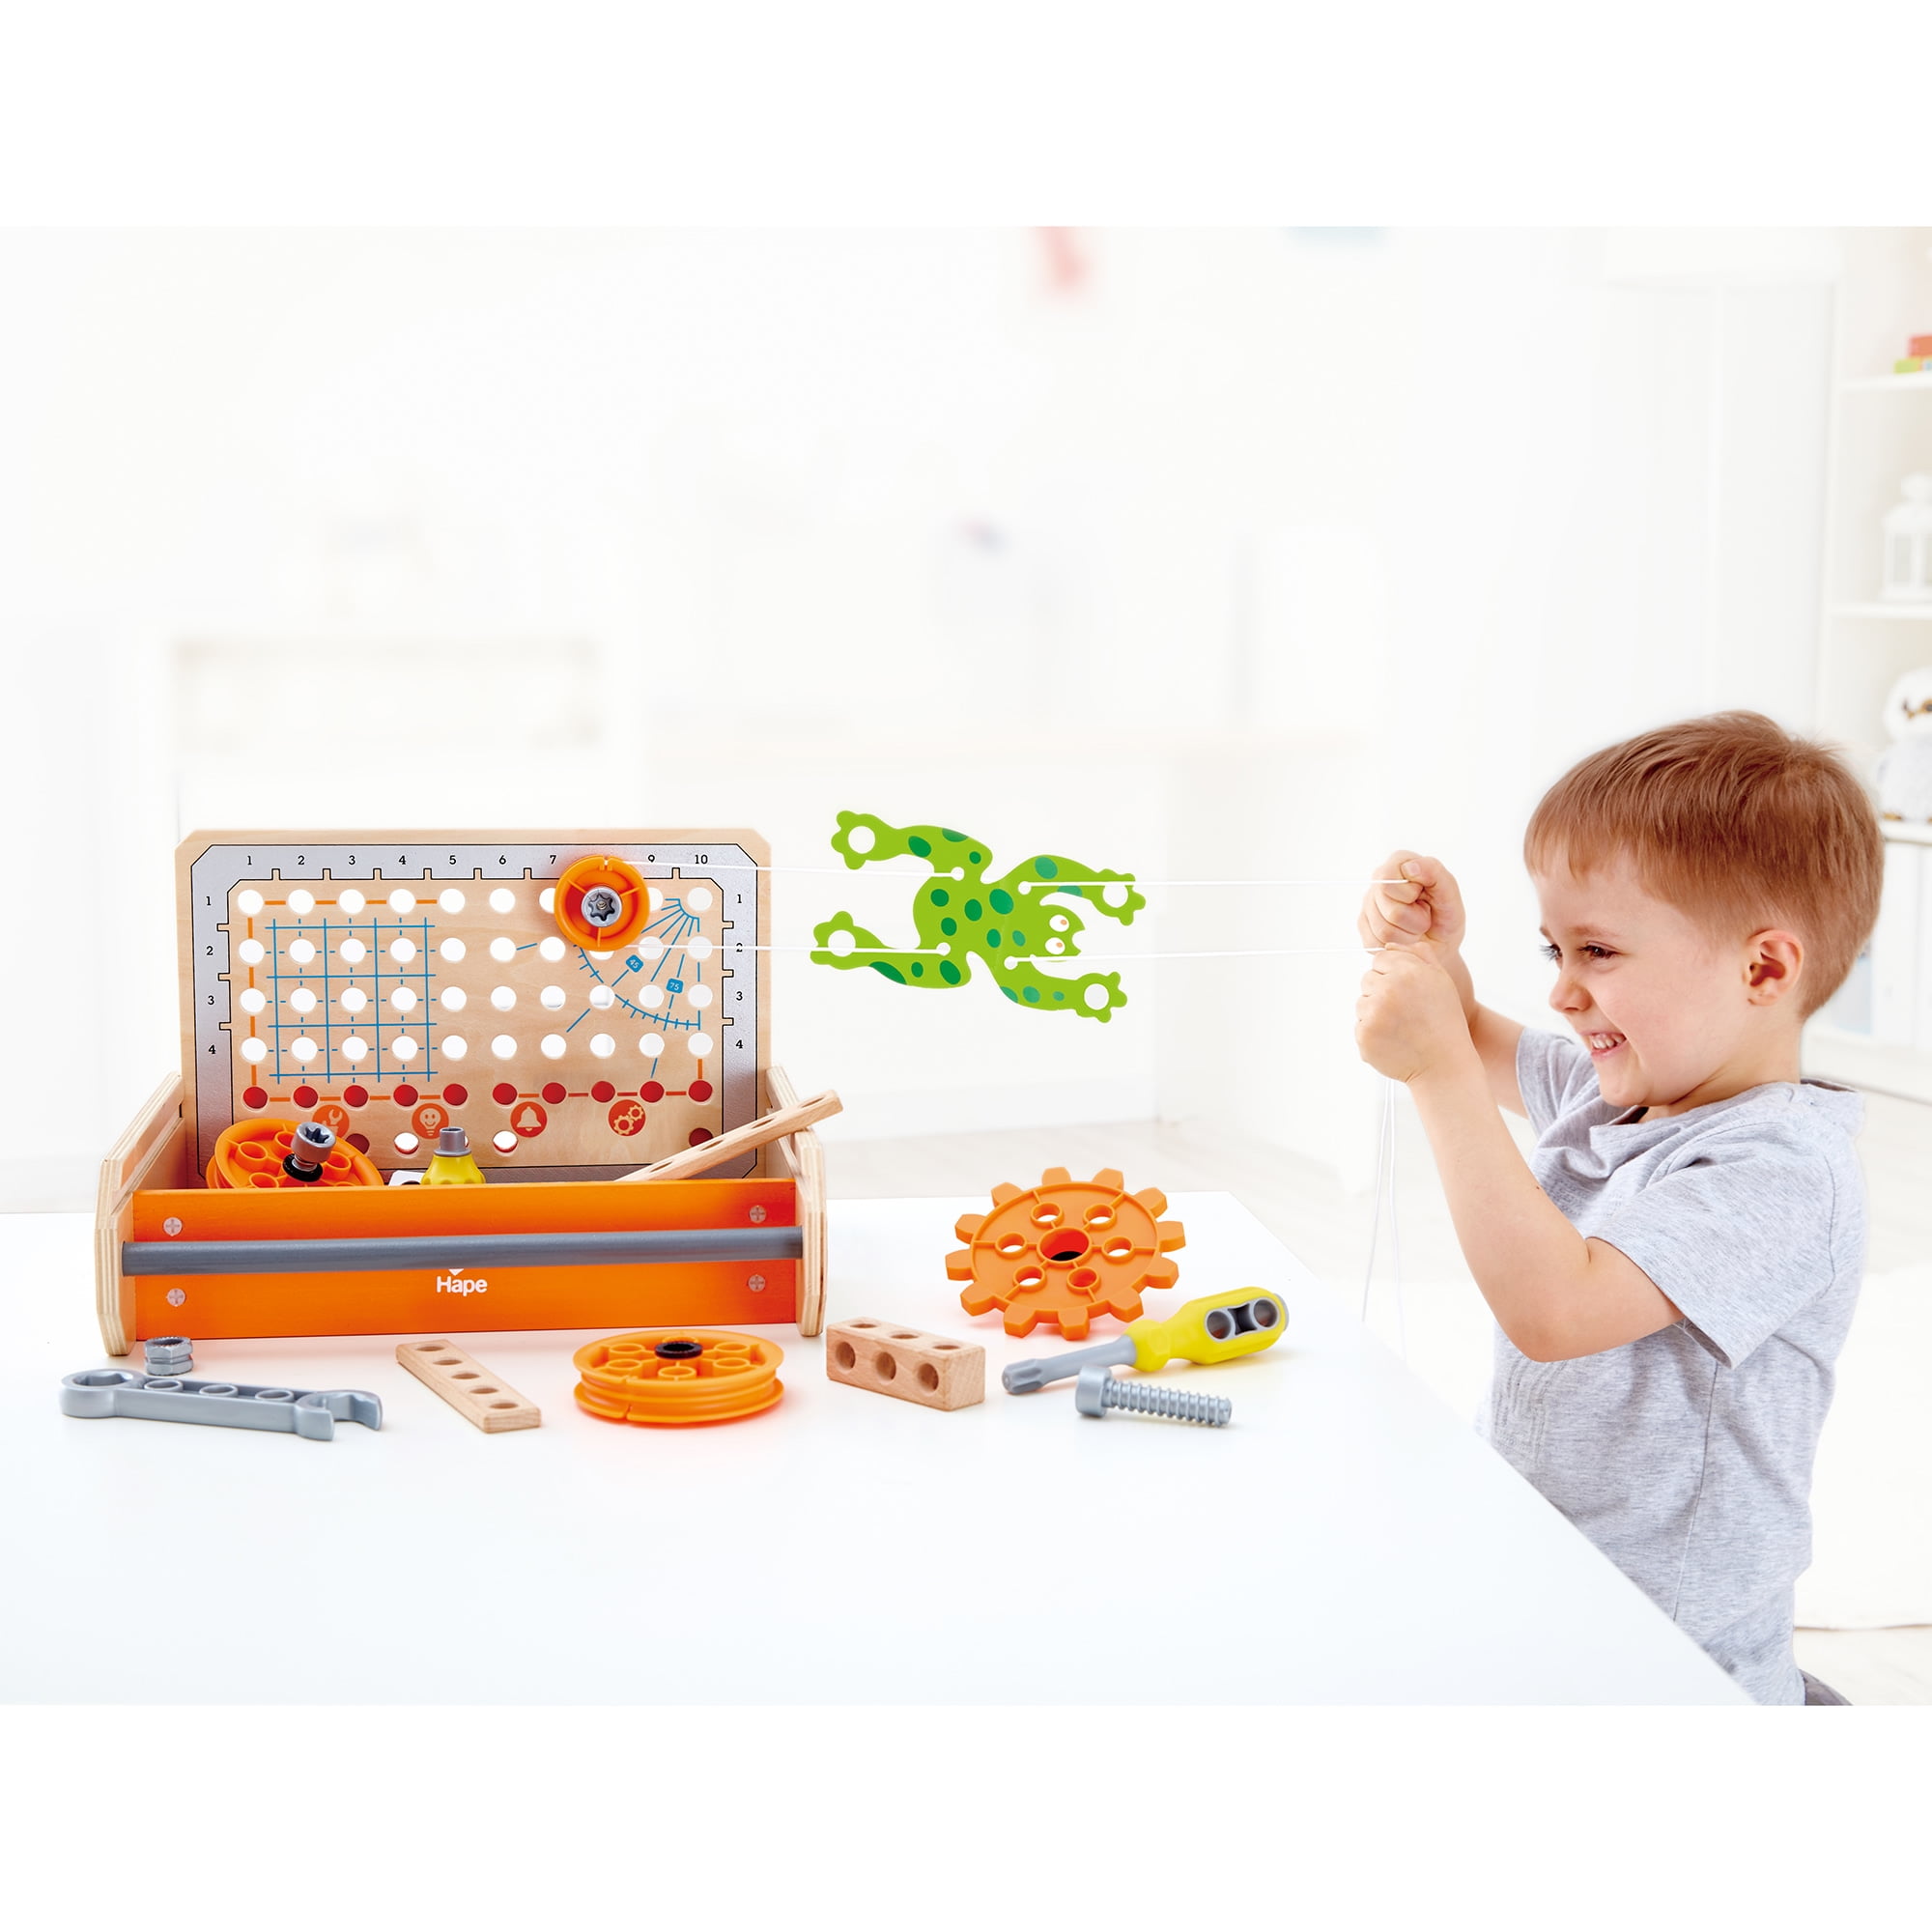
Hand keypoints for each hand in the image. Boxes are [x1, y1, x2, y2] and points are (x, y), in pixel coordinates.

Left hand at [1356, 941, 1475, 1084]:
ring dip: (1376, 1013)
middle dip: (1382, 992)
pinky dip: (1373, 1033)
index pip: (1380, 959)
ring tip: (1401, 1026)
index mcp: (1407, 972)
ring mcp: (1373, 1013)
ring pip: (1361, 1003)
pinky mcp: (1364, 1035)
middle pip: (1367, 979)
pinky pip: (1360, 1026)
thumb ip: (1418, 956)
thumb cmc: (1444, 1022)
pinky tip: (1394, 1039)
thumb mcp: (1441, 981)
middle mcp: (1387, 990)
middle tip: (1405, 1011)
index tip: (1406, 990)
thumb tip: (1390, 946)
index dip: (1393, 974)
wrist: (1443, 1065)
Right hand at [1358, 851, 1467, 954]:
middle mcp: (1378, 880)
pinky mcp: (1363, 927)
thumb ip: (1434, 873)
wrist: (1440, 944)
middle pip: (1389, 910)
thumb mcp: (1449, 893)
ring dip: (1408, 935)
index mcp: (1399, 862)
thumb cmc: (1445, 916)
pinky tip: (1405, 937)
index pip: (1387, 880)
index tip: (1424, 897)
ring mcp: (1368, 904)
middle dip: (1414, 920)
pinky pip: (1376, 943)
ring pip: (1384, 930)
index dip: (1409, 895)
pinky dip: (1397, 945)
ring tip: (1416, 928)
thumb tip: (1410, 867)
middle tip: (1424, 917)